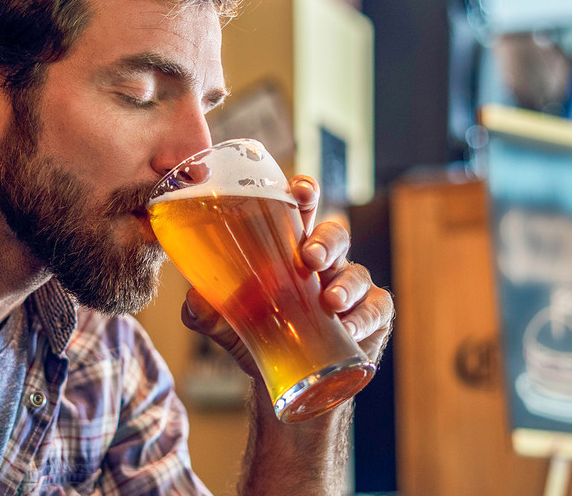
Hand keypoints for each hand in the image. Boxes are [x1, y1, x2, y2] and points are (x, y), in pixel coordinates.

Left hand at [180, 175, 394, 374]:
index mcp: (288, 249)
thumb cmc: (258, 334)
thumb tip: (195, 300)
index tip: (300, 191)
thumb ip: (206, 312)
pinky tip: (349, 328)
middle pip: (334, 235)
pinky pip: (376, 308)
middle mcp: (323, 262)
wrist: (285, 381)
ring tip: (330, 301)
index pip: (299, 211)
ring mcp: (350, 288)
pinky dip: (365, 317)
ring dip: (346, 284)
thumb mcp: (226, 323)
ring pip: (357, 273)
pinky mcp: (370, 317)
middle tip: (310, 256)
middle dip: (326, 239)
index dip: (304, 194)